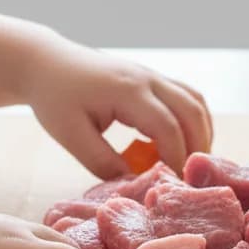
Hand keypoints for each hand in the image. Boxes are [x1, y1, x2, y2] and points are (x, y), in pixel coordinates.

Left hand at [24, 37, 211, 176]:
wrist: (46, 62)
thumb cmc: (54, 98)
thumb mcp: (70, 135)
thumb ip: (102, 162)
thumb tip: (133, 185)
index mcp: (127, 91)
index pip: (167, 126)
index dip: (176, 158)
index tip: (175, 185)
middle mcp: (147, 78)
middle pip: (192, 111)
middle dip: (198, 147)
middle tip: (191, 179)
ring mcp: (153, 75)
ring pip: (196, 102)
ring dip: (201, 133)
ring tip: (191, 164)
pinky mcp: (153, 78)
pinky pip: (187, 98)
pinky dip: (194, 122)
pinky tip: (184, 144)